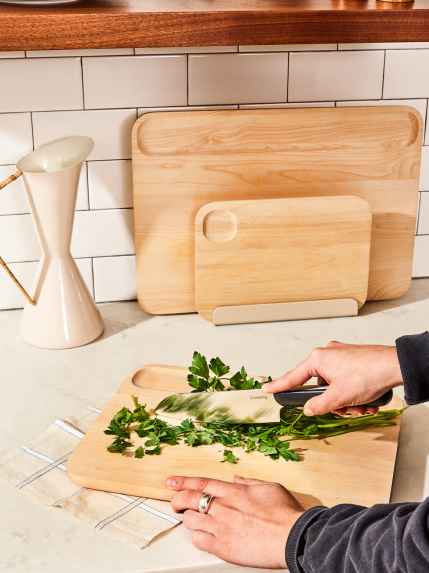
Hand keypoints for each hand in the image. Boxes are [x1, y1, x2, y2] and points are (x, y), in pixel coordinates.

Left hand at [167, 475, 303, 568]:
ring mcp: (221, 527)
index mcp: (234, 491)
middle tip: (176, 502)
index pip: (200, 483)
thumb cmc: (285, 513)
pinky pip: (200, 541)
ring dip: (189, 519)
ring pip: (191, 520)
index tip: (171, 482)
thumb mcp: (269, 487)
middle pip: (189, 500)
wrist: (292, 537)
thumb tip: (237, 478)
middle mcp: (224, 507)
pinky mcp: (223, 547)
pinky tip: (204, 536)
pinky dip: (198, 537)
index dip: (183, 482)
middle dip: (178, 500)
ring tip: (193, 520)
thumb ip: (249, 481)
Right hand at [264, 341, 402, 415]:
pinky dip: (356, 394)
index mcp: (318, 358)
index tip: (266, 388)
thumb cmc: (368, 374)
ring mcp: (342, 356)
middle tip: (346, 408)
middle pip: (320, 387)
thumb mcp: (339, 397)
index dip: (279, 385)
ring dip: (348, 402)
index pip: (293, 377)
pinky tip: (368, 401)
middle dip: (334, 403)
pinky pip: (347, 382)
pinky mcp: (354, 360)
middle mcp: (328, 354)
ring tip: (362, 406)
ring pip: (336, 387)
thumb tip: (309, 409)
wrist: (395, 366)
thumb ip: (319, 405)